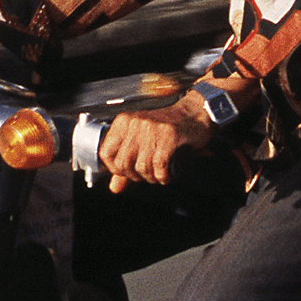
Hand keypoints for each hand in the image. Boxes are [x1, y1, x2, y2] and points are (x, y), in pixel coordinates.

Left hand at [98, 101, 216, 191]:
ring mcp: (152, 128)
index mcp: (124, 122)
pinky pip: (159, 166)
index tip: (127, 171)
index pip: (106, 153)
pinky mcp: (169, 136)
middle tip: (146, 174)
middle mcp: (135, 123)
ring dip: (151, 177)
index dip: (115, 169)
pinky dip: (163, 176)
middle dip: (134, 176)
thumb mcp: (142, 142)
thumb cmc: (168, 127)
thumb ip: (126, 165)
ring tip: (158, 174)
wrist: (195, 113)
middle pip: (122, 164)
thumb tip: (114, 187)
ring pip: (141, 167)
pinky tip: (167, 174)